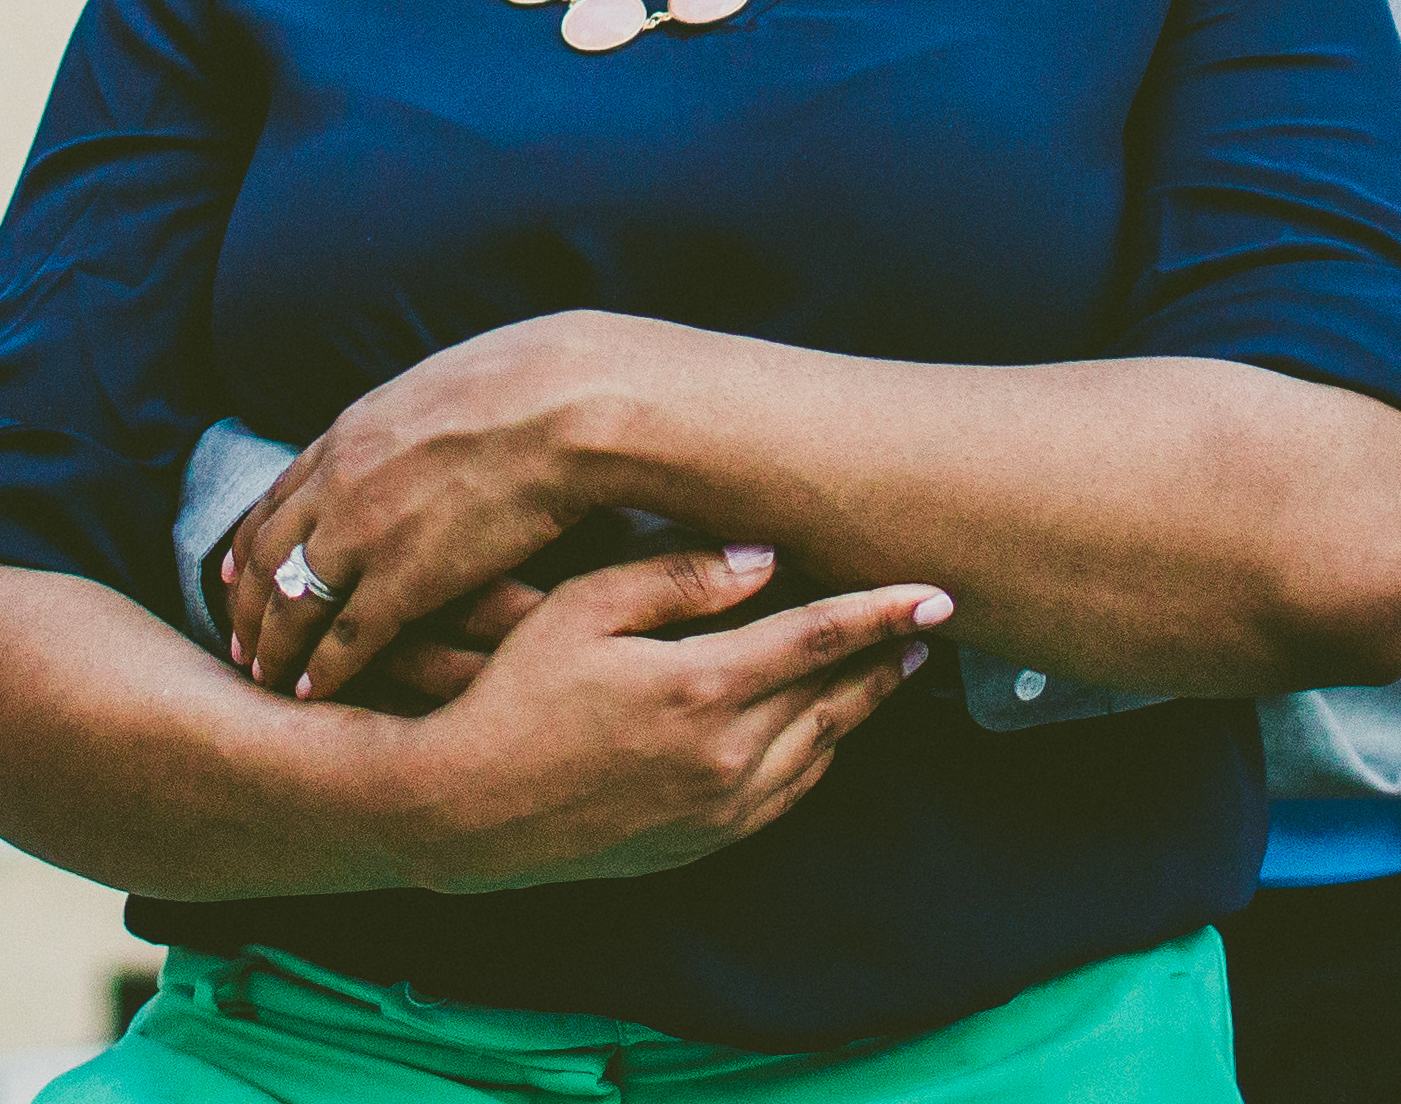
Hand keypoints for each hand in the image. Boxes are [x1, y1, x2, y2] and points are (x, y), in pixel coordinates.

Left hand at [229, 314, 655, 701]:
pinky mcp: (405, 579)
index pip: (277, 499)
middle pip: (268, 556)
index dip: (250, 545)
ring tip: (265, 677)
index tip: (236, 577)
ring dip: (273, 646)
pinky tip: (310, 692)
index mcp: (351, 434)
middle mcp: (341, 484)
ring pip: (293, 603)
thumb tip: (420, 427)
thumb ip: (410, 420)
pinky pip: (344, 637)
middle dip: (247, 606)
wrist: (567, 405)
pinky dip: (320, 669)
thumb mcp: (441, 386)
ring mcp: (367, 532)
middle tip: (238, 643)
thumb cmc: (531, 386)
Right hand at [381, 544, 951, 891]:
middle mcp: (725, 758)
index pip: (819, 639)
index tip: (937, 595)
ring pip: (818, 751)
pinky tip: (821, 732)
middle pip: (834, 699)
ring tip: (886, 672)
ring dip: (858, 709)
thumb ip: (676, 578)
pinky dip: (817, 758)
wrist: (463, 810)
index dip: (882, 613)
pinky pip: (785, 798)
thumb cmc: (512, 694)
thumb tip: (764, 556)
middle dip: (883, 660)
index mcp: (702, 688)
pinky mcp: (700, 844)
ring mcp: (716, 810)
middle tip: (925, 628)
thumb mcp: (580, 609)